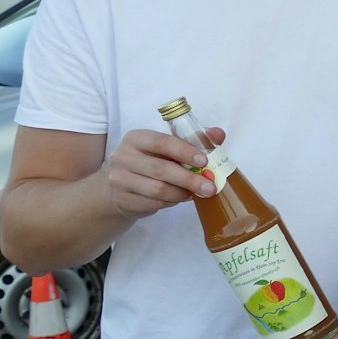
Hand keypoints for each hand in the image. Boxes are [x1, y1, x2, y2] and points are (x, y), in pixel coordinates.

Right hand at [105, 127, 226, 217]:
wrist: (121, 185)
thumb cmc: (153, 161)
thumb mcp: (169, 148)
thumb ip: (194, 139)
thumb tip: (218, 134)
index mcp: (136, 138)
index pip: (161, 142)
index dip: (184, 151)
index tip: (204, 161)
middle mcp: (123, 156)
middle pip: (161, 169)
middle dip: (189, 179)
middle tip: (210, 188)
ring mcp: (119, 179)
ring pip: (157, 189)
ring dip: (181, 193)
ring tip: (193, 193)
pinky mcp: (122, 199)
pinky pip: (153, 204)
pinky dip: (170, 203)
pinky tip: (177, 199)